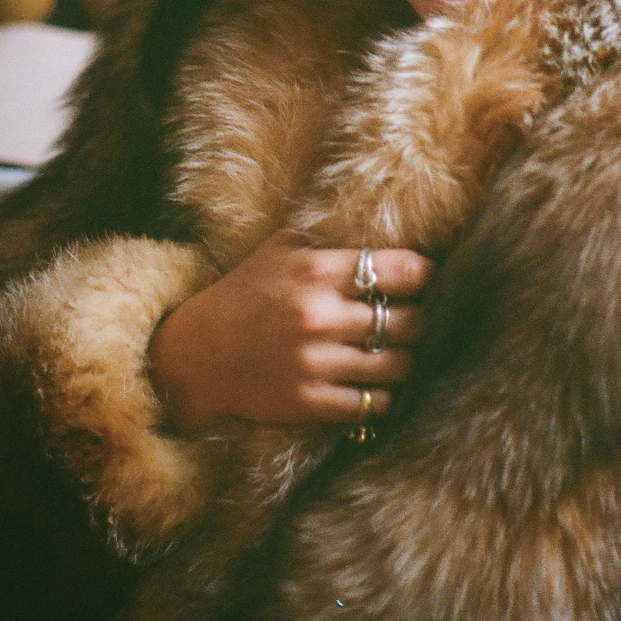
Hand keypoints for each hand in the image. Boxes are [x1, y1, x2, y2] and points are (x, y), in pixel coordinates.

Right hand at [147, 233, 432, 432]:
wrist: (197, 353)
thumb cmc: (245, 293)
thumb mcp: (281, 247)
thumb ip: (329, 234)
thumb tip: (382, 217)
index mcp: (317, 271)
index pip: (402, 271)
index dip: (423, 275)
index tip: (423, 279)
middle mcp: (320, 317)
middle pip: (408, 322)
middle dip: (415, 319)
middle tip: (409, 318)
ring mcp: (315, 362)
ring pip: (397, 365)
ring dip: (403, 359)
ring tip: (394, 351)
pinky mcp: (308, 402)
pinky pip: (372, 403)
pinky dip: (381, 395)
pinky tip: (373, 383)